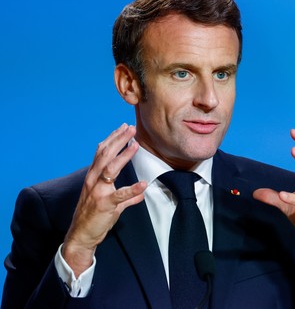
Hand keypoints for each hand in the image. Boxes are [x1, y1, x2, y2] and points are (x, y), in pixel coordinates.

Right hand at [62, 124, 146, 276]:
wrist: (81, 237)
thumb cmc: (94, 218)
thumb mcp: (111, 204)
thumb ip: (126, 197)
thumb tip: (141, 194)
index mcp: (93, 177)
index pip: (102, 152)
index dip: (113, 139)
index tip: (123, 127)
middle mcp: (93, 181)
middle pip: (105, 155)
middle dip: (118, 140)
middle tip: (131, 128)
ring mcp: (98, 192)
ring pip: (109, 170)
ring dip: (123, 156)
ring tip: (135, 145)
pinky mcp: (104, 205)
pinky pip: (120, 196)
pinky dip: (132, 189)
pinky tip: (143, 184)